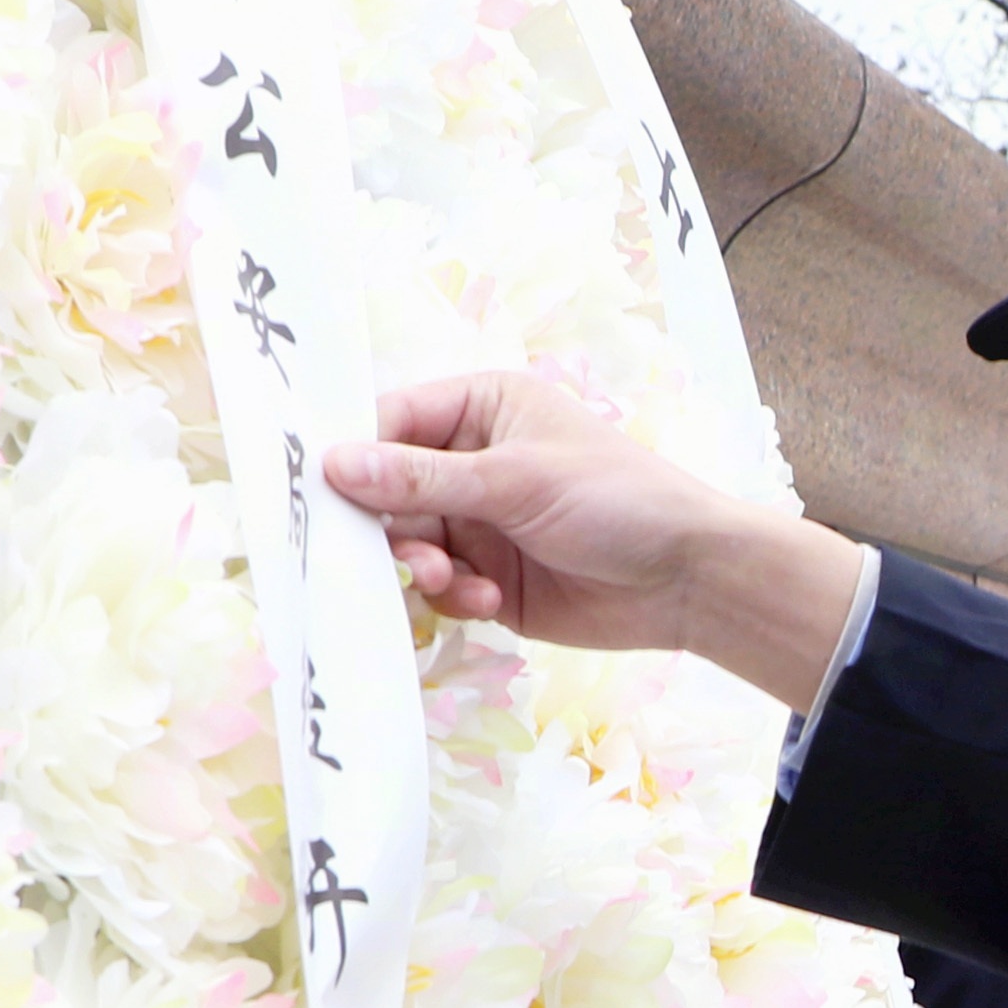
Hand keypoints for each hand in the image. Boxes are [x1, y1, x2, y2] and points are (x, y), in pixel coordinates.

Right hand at [326, 372, 869, 702]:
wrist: (687, 580)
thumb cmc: (615, 500)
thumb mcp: (515, 480)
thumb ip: (421, 480)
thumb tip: (333, 465)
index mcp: (481, 407)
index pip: (391, 422)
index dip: (356, 456)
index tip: (320, 492)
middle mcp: (472, 460)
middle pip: (389, 490)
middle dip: (394, 527)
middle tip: (412, 554)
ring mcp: (479, 521)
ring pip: (409, 544)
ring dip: (424, 567)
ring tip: (457, 581)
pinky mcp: (488, 576)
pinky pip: (439, 587)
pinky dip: (453, 596)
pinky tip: (488, 599)